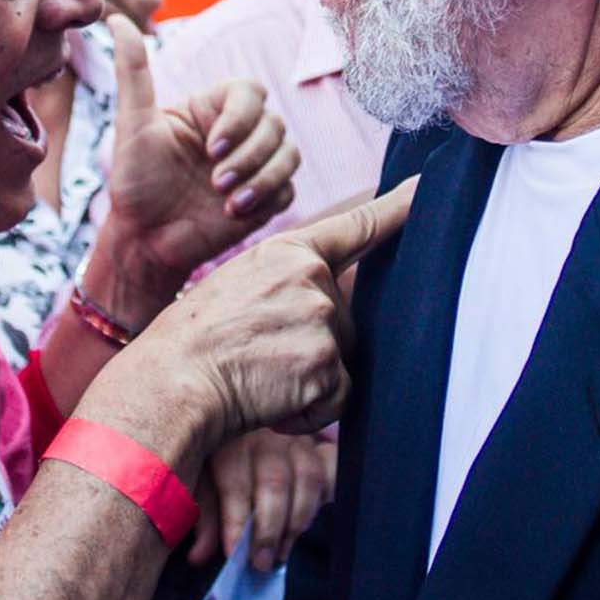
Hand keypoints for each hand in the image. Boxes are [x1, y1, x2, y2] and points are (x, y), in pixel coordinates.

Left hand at [96, 15, 297, 304]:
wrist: (146, 240)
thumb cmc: (135, 180)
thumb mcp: (132, 123)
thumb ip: (132, 71)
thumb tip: (114, 17)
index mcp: (213, 110)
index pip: (251, 92)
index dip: (240, 117)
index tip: (212, 147)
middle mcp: (239, 133)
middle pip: (274, 124)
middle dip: (247, 156)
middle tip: (213, 182)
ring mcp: (255, 165)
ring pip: (289, 154)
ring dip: (261, 177)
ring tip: (228, 200)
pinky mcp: (267, 197)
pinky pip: (289, 188)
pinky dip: (267, 198)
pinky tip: (235, 213)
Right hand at [141, 180, 413, 441]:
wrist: (173, 379)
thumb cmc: (193, 342)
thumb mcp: (239, 287)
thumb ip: (287, 286)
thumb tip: (324, 315)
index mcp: (287, 252)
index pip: (355, 227)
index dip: (398, 208)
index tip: (426, 187)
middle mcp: (311, 277)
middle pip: (342, 321)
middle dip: (311, 347)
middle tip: (259, 356)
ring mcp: (321, 317)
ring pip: (337, 363)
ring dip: (306, 382)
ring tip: (258, 377)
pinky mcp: (325, 362)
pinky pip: (336, 399)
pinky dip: (307, 412)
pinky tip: (270, 401)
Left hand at [192, 427, 337, 571]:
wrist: (249, 428)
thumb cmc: (220, 465)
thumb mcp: (203, 485)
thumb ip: (205, 518)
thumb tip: (198, 557)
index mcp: (229, 441)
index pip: (235, 482)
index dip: (235, 521)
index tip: (234, 554)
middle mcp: (265, 436)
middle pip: (274, 482)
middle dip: (269, 529)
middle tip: (262, 562)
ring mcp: (297, 439)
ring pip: (307, 478)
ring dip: (297, 521)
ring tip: (283, 551)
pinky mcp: (321, 446)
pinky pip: (332, 470)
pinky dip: (327, 495)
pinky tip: (311, 519)